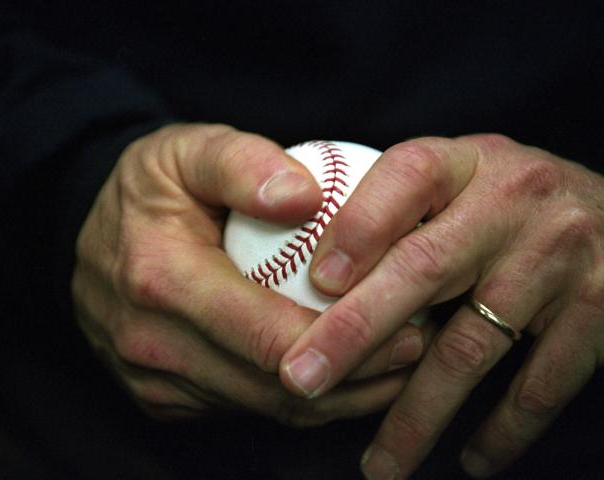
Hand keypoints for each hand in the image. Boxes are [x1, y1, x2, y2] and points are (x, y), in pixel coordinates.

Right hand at [72, 123, 427, 423]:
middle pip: (272, 385)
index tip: (406, 329)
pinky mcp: (157, 396)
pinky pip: (240, 409)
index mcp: (159, 278)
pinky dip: (294, 398)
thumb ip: (245, 164)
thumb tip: (308, 197)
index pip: (266, 334)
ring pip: (262, 408)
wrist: (92, 230)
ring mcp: (150, 378)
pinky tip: (332, 370)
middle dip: (352, 376)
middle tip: (412, 350)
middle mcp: (148, 342)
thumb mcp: (191, 149)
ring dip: (332, 395)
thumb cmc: (153, 185)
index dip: (345, 340)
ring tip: (389, 365)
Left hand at [279, 134, 603, 476]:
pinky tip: (471, 458)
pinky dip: (502, 429)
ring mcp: (558, 256)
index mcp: (466, 163)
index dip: (357, 228)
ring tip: (380, 463)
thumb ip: (399, 214)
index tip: (315, 285)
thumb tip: (313, 275)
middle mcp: (512, 201)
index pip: (405, 177)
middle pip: (422, 268)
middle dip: (354, 334)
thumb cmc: (507, 205)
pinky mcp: (598, 308)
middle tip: (302, 380)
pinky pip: (540, 383)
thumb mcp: (459, 185)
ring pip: (471, 346)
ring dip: (417, 414)